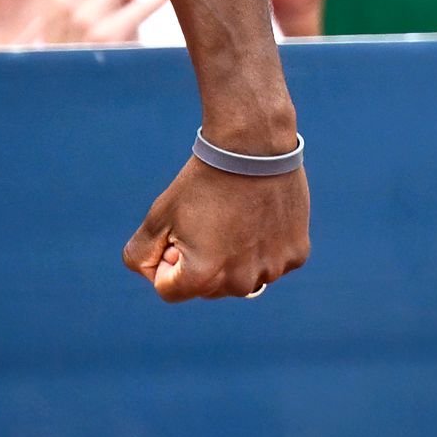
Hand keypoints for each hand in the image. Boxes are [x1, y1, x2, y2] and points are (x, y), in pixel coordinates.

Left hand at [122, 155, 309, 300]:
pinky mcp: (296, 256)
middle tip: (210, 222)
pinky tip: (261, 218)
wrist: (253, 146)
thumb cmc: (202, 182)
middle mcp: (240, 283)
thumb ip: (140, 255)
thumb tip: (153, 276)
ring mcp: (272, 271)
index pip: (168, 289)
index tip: (180, 230)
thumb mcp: (158, 217)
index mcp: (202, 277)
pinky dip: (264, 247)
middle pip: (207, 289)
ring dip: (235, 258)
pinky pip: (271, 263)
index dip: (167, 258)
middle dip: (201, 263)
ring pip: (241, 278)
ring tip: (237, 218)